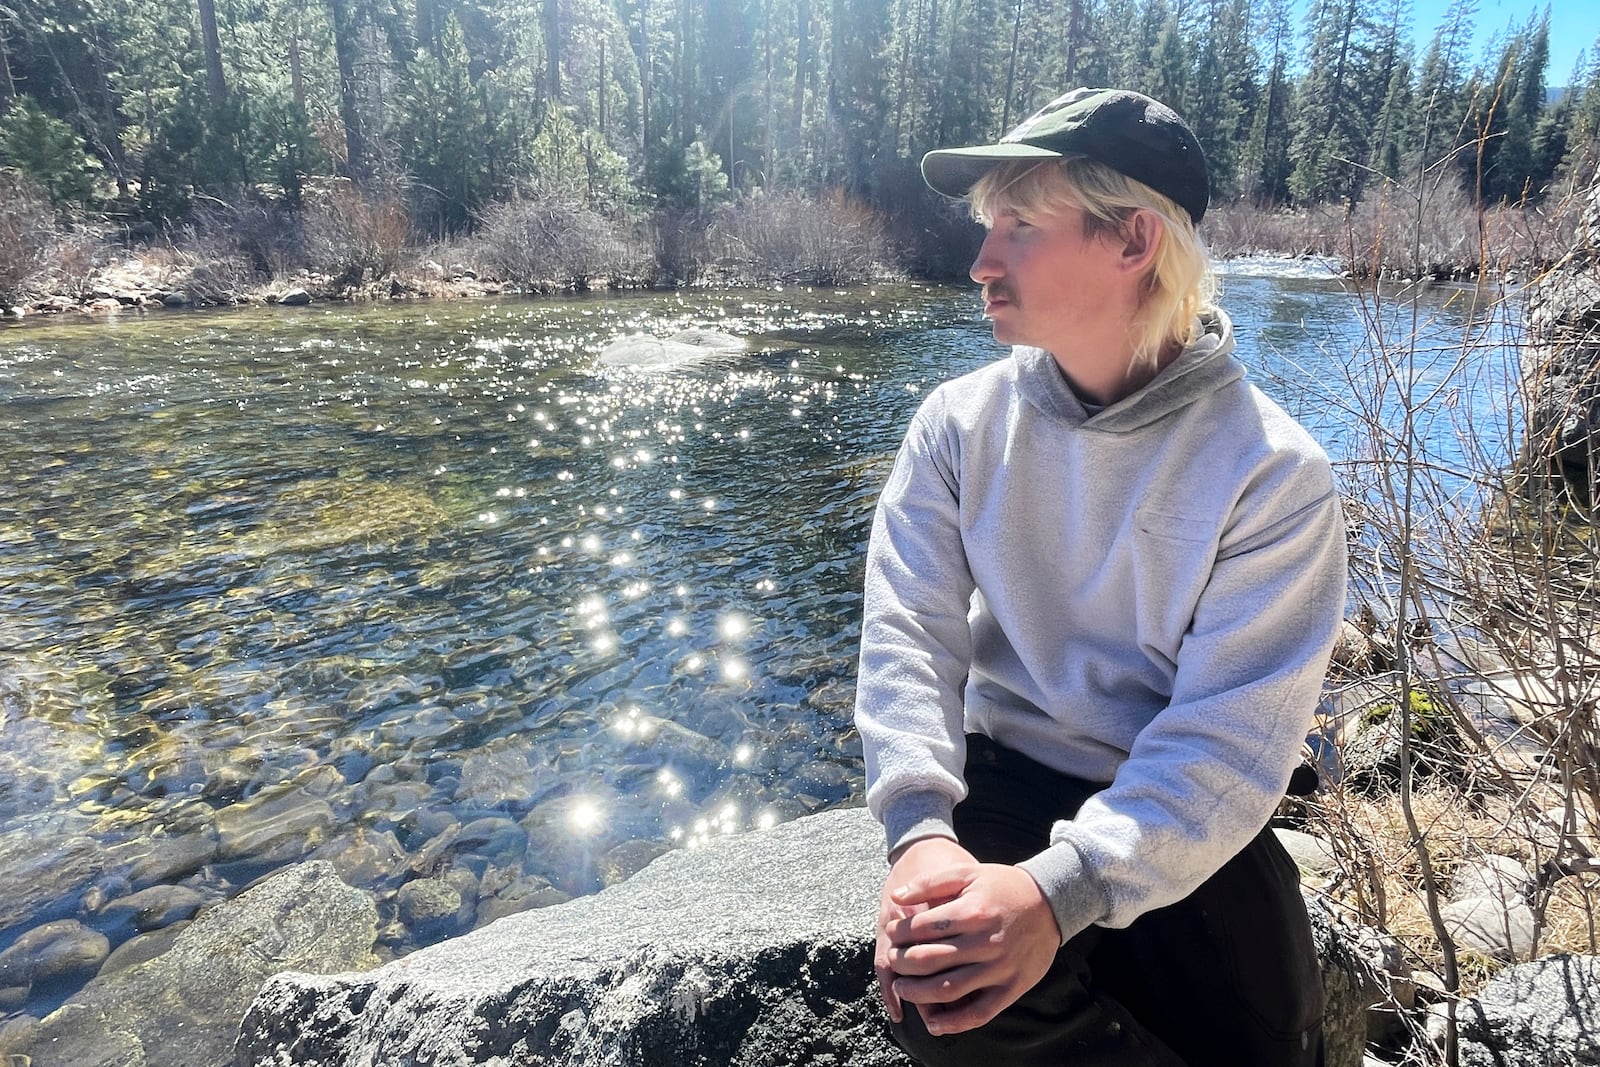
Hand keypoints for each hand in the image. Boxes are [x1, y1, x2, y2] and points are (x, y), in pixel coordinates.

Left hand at [878, 847, 1061, 1035]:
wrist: (1050, 902)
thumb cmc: (1003, 886)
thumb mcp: (968, 873)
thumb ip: (929, 883)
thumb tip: (896, 897)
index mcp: (972, 912)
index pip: (921, 928)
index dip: (899, 933)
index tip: (892, 933)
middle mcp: (984, 943)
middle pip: (929, 960)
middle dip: (902, 963)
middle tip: (893, 961)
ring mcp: (998, 969)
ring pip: (947, 989)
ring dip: (917, 993)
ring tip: (902, 988)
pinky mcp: (1011, 988)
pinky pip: (979, 1013)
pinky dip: (954, 1023)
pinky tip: (934, 1023)